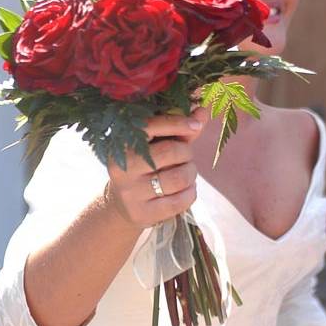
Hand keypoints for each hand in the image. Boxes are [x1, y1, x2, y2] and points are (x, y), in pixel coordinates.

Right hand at [104, 107, 209, 229]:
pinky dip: (191, 193)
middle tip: (186, 157)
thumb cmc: (145, 168)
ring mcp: (131, 193)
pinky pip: (180, 201)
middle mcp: (123, 167)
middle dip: (187, 153)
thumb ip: (179, 130)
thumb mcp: (155, 147)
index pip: (152, 126)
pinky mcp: (142, 213)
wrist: (123, 206)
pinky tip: (186, 190)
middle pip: (170, 152)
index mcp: (123, 144)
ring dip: (191, 173)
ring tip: (186, 173)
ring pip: (179, 177)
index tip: (196, 124)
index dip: (178, 123)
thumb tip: (203, 111)